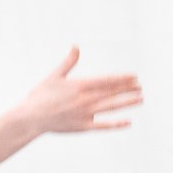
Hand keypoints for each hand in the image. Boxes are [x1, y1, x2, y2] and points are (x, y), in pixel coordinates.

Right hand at [8, 47, 142, 139]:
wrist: (31, 117)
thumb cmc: (41, 95)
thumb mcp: (55, 75)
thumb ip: (69, 62)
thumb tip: (76, 46)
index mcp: (80, 85)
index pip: (106, 80)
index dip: (122, 78)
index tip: (134, 77)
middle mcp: (85, 99)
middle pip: (112, 92)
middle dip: (128, 89)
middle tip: (141, 86)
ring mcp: (85, 113)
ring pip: (111, 107)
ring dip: (127, 103)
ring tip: (140, 99)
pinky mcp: (83, 126)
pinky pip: (103, 125)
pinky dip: (116, 124)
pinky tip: (128, 122)